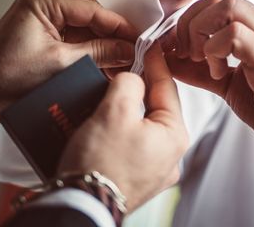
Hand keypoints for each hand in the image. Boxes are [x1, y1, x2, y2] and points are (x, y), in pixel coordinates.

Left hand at [0, 0, 137, 126]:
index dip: (119, 26)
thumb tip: (128, 49)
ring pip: (86, 30)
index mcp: (44, 1)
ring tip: (121, 63)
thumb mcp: (61, 64)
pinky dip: (90, 52)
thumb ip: (99, 53)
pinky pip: (76, 39)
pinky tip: (104, 65)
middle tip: (133, 54)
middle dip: (112, 38)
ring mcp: (44, 19)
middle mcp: (44, 4)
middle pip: (92, 18)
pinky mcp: (45, 34)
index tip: (139, 39)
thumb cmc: (6, 77)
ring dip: (102, 47)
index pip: (93, 10)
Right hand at [57, 43, 188, 212]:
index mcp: (175, 136)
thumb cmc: (100, 164)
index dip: (155, 63)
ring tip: (105, 97)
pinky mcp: (133, 179)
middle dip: (135, 90)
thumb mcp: (115, 110)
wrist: (79, 207)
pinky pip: (128, 145)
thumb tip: (132, 79)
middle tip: (121, 72)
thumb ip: (129, 83)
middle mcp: (169, 156)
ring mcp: (152, 170)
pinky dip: (116, 131)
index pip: (166, 88)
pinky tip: (99, 124)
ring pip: (139, 126)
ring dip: (123, 111)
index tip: (149, 46)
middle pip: (153, 108)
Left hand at [164, 0, 253, 208]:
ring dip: (201, 33)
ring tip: (203, 63)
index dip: (192, 20)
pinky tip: (218, 74)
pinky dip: (215, 50)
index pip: (221, 0)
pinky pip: (236, 34)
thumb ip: (202, 70)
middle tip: (187, 54)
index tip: (180, 49)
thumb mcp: (232, 85)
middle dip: (191, 22)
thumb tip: (169, 59)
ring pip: (228, 6)